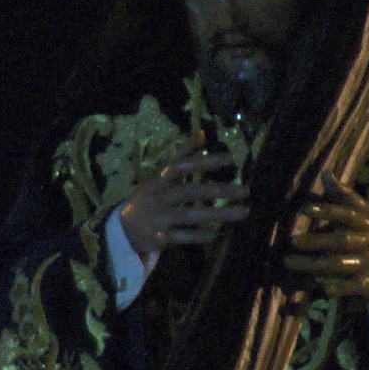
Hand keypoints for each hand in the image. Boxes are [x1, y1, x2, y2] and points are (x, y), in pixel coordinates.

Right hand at [117, 152, 249, 255]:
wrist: (123, 227)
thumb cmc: (149, 196)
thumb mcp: (161, 173)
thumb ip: (182, 154)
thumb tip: (202, 132)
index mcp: (159, 178)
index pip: (183, 166)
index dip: (206, 162)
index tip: (232, 159)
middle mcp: (159, 196)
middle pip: (191, 191)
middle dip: (219, 191)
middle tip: (246, 190)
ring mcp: (158, 218)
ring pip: (190, 216)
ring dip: (218, 214)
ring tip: (243, 212)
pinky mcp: (159, 238)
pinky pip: (182, 237)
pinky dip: (198, 236)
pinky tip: (216, 234)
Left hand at [284, 176, 368, 297]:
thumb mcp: (364, 212)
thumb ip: (344, 195)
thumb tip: (326, 173)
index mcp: (366, 222)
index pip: (346, 214)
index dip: (327, 211)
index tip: (304, 209)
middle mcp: (368, 241)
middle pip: (341, 240)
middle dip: (316, 240)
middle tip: (292, 240)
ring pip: (340, 263)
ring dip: (314, 264)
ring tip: (289, 262)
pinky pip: (353, 286)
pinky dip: (341, 288)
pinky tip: (324, 290)